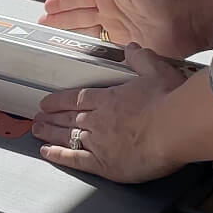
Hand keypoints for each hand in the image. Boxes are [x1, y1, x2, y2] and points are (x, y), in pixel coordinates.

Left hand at [32, 45, 189, 182]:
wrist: (175, 127)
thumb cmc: (169, 100)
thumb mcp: (156, 70)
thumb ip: (142, 59)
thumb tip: (132, 48)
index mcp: (109, 98)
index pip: (77, 98)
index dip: (60, 101)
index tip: (47, 102)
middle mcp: (98, 119)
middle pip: (68, 117)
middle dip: (51, 118)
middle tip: (37, 119)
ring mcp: (98, 142)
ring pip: (67, 136)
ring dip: (50, 133)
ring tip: (37, 131)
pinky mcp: (104, 163)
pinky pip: (74, 159)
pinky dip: (58, 156)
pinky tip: (47, 153)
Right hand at [39, 0, 200, 58]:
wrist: (189, 16)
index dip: (63, 1)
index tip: (47, 6)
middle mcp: (113, 11)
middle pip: (79, 16)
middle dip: (60, 20)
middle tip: (42, 25)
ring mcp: (120, 30)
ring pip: (87, 33)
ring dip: (69, 34)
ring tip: (51, 38)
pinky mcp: (128, 47)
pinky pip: (103, 49)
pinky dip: (89, 51)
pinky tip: (77, 55)